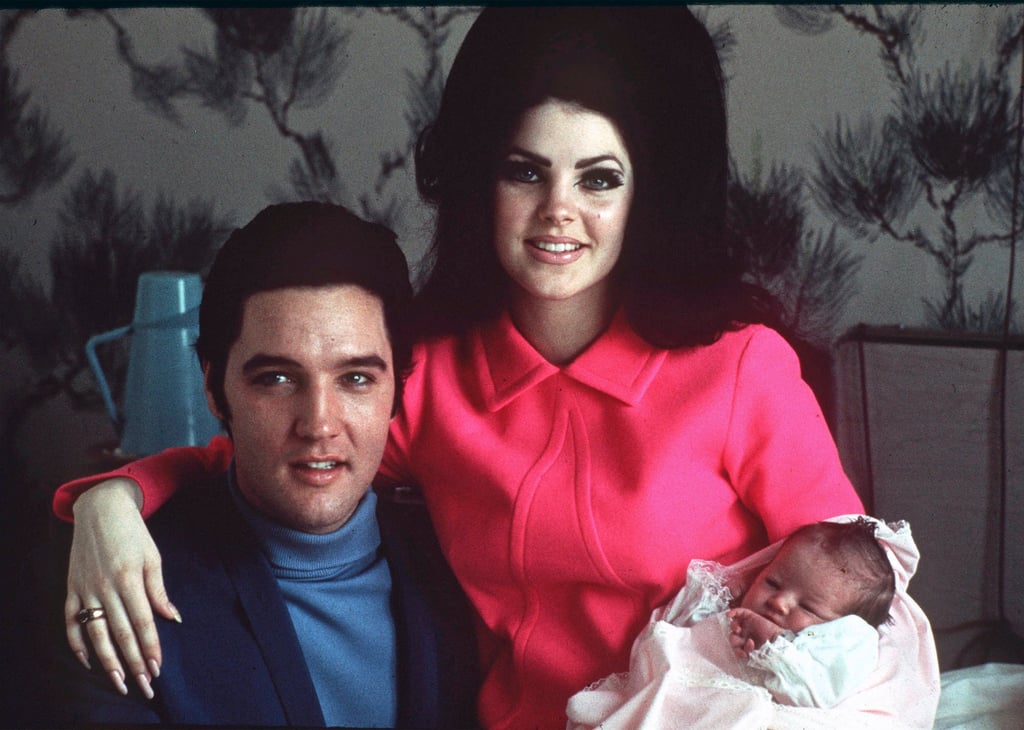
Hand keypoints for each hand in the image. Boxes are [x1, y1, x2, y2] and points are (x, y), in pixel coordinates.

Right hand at [64, 478, 179, 698]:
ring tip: (119, 683)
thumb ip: (159, 590)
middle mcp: (106, 587)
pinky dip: (77, 643)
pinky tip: (88, 662)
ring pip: (95, 633)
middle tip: (144, 686)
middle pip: (120, 634)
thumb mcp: (153, 556)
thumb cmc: (133, 533)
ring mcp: (86, 589)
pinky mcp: (71, 588)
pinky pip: (70, 621)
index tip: (158, 668)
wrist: (101, 508)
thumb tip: (172, 618)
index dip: (150, 647)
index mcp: (130, 578)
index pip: (143, 622)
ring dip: (108, 661)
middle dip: (133, 663)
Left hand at [726, 607, 782, 658]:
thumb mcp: (758, 654)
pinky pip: (738, 612)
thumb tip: (744, 655)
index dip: (738, 651)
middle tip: (747, 642)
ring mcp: (746, 625)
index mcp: (745, 644)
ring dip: (734, 628)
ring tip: (739, 630)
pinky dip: (732, 612)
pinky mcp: (749, 616)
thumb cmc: (770, 648)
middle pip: (733, 637)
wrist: (780, 641)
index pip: (736, 648)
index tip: (745, 654)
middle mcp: (744, 635)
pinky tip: (728, 615)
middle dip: (736, 641)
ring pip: (734, 625)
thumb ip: (749, 654)